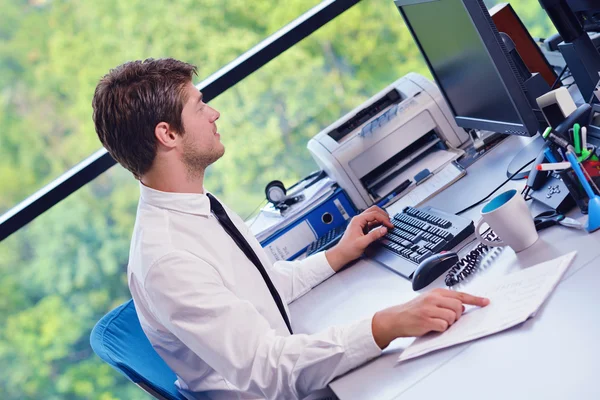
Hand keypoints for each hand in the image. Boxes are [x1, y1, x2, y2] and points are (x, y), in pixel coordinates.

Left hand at [325, 206, 393, 270]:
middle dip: (383, 215)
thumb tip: (384, 229)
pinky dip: (378, 223)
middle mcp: (359, 220)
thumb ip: (374, 235)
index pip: (374, 214)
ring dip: (381, 218)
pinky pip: (372, 222)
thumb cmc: (348, 249)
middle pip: (373, 211)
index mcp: (358, 220)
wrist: (341, 254)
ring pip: (373, 216)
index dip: (384, 219)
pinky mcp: (362, 228)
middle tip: (390, 222)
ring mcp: (360, 223)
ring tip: (388, 224)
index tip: (389, 225)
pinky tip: (382, 228)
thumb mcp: (362, 242)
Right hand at [371, 289, 489, 348]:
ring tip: (436, 322)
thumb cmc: (413, 311)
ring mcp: (429, 309)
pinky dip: (441, 329)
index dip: (475, 299)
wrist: (395, 318)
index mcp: (436, 292)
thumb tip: (461, 306)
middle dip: (457, 315)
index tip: (485, 302)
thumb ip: (444, 301)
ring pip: (452, 317)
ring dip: (448, 323)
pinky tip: (432, 327)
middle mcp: (433, 298)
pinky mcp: (426, 320)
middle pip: (458, 307)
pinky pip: (444, 326)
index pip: (460, 294)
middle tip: (447, 318)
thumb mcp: (428, 300)